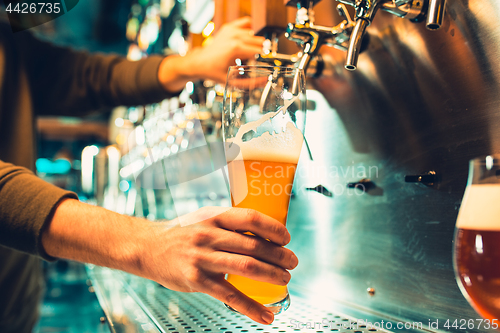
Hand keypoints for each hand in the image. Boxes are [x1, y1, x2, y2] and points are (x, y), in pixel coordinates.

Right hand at [137, 207, 298, 324]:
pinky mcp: (197, 280)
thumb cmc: (182, 232)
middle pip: (254, 245)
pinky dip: (252, 308)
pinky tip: (267, 315)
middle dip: (280, 256)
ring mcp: (203, 258)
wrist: (148, 247)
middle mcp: (209, 234)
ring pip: (248, 267)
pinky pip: (231, 296)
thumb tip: (264, 233)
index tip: (286, 238)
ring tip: (285, 280)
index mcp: (214, 216)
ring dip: (273, 275)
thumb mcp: (204, 217)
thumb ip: (230, 223)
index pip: (251, 218)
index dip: (274, 228)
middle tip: (292, 262)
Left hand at [158, 17, 264, 91]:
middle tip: (250, 60)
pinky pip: (247, 23)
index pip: (259, 51)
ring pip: (254, 34)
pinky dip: (249, 30)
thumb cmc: (214, 71)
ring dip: (253, 43)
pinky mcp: (229, 27)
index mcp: (236, 48)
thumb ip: (250, 83)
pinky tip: (245, 39)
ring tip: (245, 52)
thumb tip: (265, 80)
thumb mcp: (232, 81)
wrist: (200, 63)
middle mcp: (234, 36)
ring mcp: (231, 30)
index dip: (261, 59)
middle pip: (259, 41)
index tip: (258, 64)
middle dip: (258, 51)